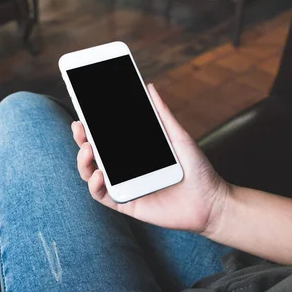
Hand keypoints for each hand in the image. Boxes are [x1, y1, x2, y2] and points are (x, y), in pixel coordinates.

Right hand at [71, 84, 228, 234]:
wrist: (212, 202)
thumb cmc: (198, 170)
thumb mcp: (179, 137)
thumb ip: (162, 115)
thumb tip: (149, 87)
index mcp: (133, 152)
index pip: (106, 137)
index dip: (91, 127)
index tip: (83, 113)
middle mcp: (124, 168)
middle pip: (93, 153)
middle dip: (82, 139)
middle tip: (80, 126)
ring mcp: (123, 186)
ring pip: (91, 173)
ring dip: (84, 161)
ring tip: (88, 148)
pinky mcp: (125, 203)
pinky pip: (102, 196)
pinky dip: (95, 185)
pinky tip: (99, 174)